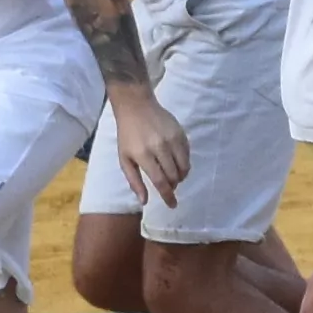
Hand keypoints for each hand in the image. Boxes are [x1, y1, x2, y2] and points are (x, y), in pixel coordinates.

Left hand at [106, 83, 190, 206]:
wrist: (136, 107)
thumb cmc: (127, 135)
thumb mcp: (124, 159)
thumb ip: (134, 181)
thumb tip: (144, 201)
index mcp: (143, 155)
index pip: (160, 181)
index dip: (167, 195)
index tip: (172, 205)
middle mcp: (160, 147)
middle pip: (174, 175)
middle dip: (173, 185)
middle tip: (168, 186)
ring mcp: (172, 139)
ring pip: (184, 166)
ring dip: (180, 176)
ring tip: (173, 175)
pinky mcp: (181, 133)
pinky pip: (188, 155)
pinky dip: (184, 163)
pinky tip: (175, 162)